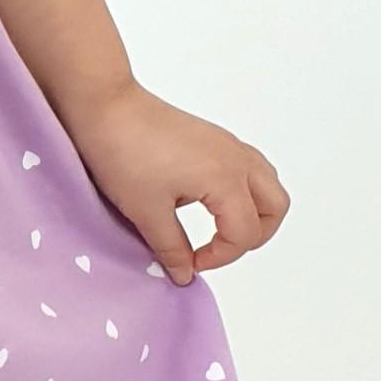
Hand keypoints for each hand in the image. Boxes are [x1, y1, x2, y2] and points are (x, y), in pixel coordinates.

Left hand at [68, 83, 288, 286]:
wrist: (105, 106)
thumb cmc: (123, 153)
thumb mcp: (146, 212)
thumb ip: (172, 249)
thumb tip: (184, 274)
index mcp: (226, 180)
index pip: (244, 234)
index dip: (219, 258)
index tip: (189, 264)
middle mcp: (236, 159)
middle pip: (274, 207)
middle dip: (253, 237)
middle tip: (218, 250)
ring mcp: (228, 144)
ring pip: (267, 184)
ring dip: (253, 212)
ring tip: (220, 230)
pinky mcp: (214, 137)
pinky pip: (248, 168)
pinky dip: (242, 191)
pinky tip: (208, 201)